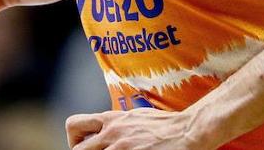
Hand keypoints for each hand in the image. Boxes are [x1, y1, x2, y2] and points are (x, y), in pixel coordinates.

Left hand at [65, 109, 207, 149]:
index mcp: (112, 119)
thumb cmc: (166, 124)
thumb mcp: (136, 116)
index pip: (74, 125)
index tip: (86, 147)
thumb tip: (105, 129)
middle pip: (78, 149)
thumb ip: (117, 123)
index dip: (74, 140)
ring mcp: (122, 148)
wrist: (188, 130)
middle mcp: (113, 133)